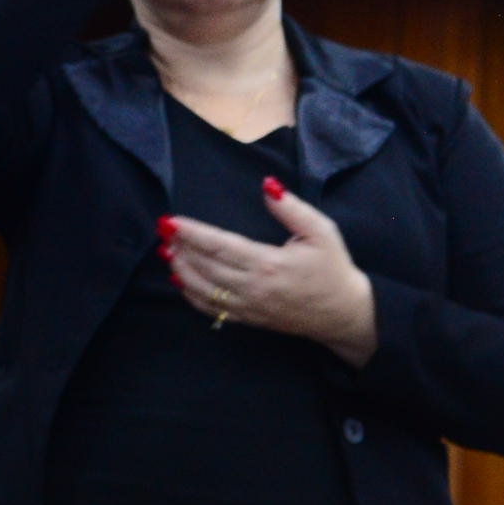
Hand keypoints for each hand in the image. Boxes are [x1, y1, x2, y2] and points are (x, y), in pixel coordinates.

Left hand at [160, 178, 378, 365]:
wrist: (342, 313)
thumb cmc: (332, 268)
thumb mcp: (321, 232)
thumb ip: (292, 209)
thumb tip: (267, 185)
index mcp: (269, 264)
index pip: (220, 245)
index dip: (192, 233)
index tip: (170, 221)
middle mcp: (253, 287)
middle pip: (205, 266)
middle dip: (180, 247)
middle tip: (161, 230)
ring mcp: (248, 306)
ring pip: (203, 289)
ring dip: (181, 269)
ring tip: (165, 251)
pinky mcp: (247, 319)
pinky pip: (211, 309)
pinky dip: (191, 295)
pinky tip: (180, 279)